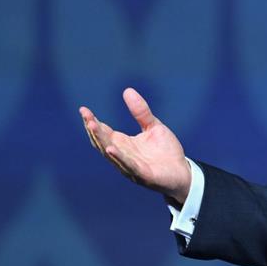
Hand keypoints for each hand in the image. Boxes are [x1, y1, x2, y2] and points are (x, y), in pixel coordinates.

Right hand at [80, 88, 191, 205]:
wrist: (182, 172)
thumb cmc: (166, 151)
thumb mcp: (153, 127)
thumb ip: (141, 112)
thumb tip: (127, 90)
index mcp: (124, 144)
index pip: (104, 132)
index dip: (93, 122)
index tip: (83, 110)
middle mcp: (123, 156)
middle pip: (103, 142)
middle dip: (94, 130)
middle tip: (86, 117)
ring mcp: (131, 166)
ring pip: (111, 154)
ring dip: (101, 141)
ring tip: (92, 127)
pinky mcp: (143, 175)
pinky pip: (128, 165)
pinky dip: (119, 158)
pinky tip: (110, 149)